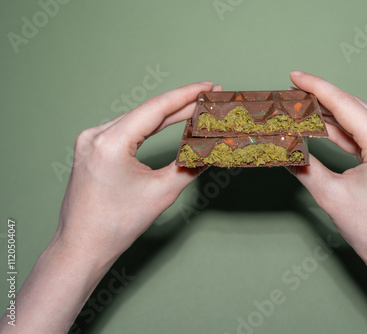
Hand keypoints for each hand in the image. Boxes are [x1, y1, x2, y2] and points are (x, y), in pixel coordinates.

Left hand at [54, 81, 217, 260]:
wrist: (83, 246)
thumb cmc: (117, 224)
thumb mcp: (162, 192)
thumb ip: (190, 167)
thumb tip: (211, 151)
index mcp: (110, 143)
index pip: (156, 109)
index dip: (186, 96)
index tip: (208, 87)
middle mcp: (95, 135)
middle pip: (146, 112)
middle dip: (179, 105)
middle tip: (207, 98)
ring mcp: (89, 140)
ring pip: (136, 119)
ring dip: (164, 115)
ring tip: (192, 108)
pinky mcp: (90, 148)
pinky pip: (124, 129)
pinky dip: (147, 126)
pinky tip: (165, 122)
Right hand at [288, 71, 366, 269]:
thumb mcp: (330, 196)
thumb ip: (304, 167)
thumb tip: (282, 149)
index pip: (347, 106)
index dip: (317, 88)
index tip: (296, 77)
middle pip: (355, 107)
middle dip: (323, 100)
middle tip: (294, 95)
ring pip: (363, 119)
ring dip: (334, 115)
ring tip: (305, 110)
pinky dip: (347, 131)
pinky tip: (325, 128)